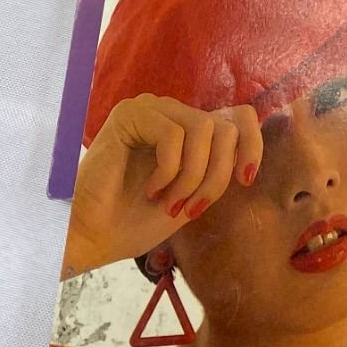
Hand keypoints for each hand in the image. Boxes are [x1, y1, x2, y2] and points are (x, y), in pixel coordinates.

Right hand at [64, 94, 261, 275]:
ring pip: (204, 129)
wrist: (94, 238)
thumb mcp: (194, 193)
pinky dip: (169, 170)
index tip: (245, 180)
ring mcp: (153, 108)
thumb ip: (219, 168)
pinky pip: (173, 135)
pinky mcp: (130, 114)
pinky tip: (150, 189)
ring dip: (192, 177)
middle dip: (216, 176)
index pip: (241, 117)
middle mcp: (175, 112)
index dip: (252, 146)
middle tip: (191, 208)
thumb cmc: (139, 220)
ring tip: (169, 201)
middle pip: (226, 128)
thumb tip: (251, 155)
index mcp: (192, 128)